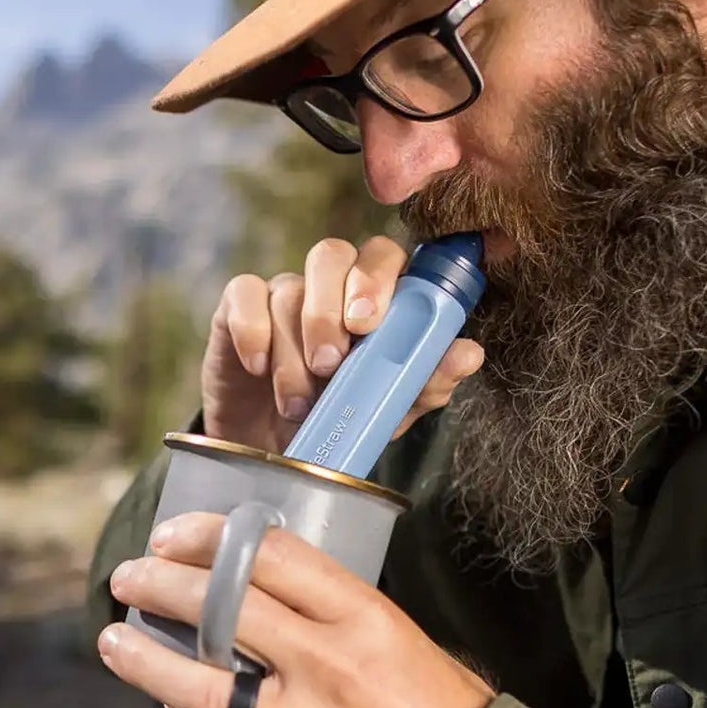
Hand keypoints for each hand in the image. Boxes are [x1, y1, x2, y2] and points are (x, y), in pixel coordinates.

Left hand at [100, 513, 495, 707]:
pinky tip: (165, 695)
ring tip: (113, 639)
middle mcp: (327, 663)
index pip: (268, 555)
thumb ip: (326, 610)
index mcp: (362, 615)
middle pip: (222, 608)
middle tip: (129, 575)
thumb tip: (250, 580)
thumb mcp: (394, 634)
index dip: (208, 536)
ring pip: (200, 682)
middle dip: (161, 585)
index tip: (172, 534)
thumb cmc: (438, 705)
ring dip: (146, 658)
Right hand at [202, 237, 485, 454]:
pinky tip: (258, 368)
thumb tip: (469, 354)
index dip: (377, 279)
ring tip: (298, 402)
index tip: (368, 325)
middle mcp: (327, 285)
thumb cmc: (338, 421)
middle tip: (331, 362)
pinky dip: (252, 332)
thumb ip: (426, 381)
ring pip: (286, 290)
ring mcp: (281, 293)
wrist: (276, 454)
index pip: (382, 256)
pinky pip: (243, 295)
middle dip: (329, 307)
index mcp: (373, 298)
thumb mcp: (386, 411)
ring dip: (292, 351)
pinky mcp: (237, 308)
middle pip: (330, 253)